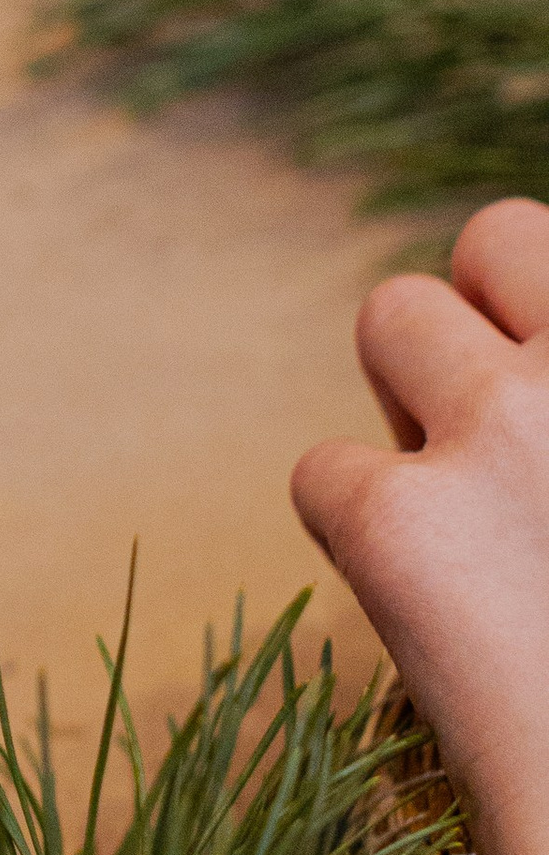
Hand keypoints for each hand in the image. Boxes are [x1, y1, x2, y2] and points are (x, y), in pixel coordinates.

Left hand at [293, 197, 548, 854]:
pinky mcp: (401, 524)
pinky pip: (325, 469)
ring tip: (464, 514)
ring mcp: (514, 429)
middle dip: (482, 323)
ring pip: (393, 311)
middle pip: (498, 238)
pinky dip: (356, 533)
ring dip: (410, 398)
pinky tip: (423, 615)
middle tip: (501, 440)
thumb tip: (528, 455)